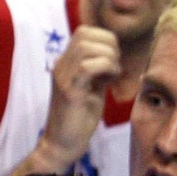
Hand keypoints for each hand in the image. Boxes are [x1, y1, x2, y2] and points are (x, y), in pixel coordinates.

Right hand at [38, 26, 120, 171]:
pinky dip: (105, 68)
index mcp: (64, 63)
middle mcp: (60, 65)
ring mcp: (62, 76)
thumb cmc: (79, 118)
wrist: (62, 144)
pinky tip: (110, 81)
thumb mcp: (92, 87)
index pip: (84, 31)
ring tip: (113, 73)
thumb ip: (99, 69)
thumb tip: (115, 54)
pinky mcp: (68, 90)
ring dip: (108, 56)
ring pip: (86, 46)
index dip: (105, 38)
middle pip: (85, 33)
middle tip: (116, 66)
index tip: (115, 59)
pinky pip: (87, 66)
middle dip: (109, 44)